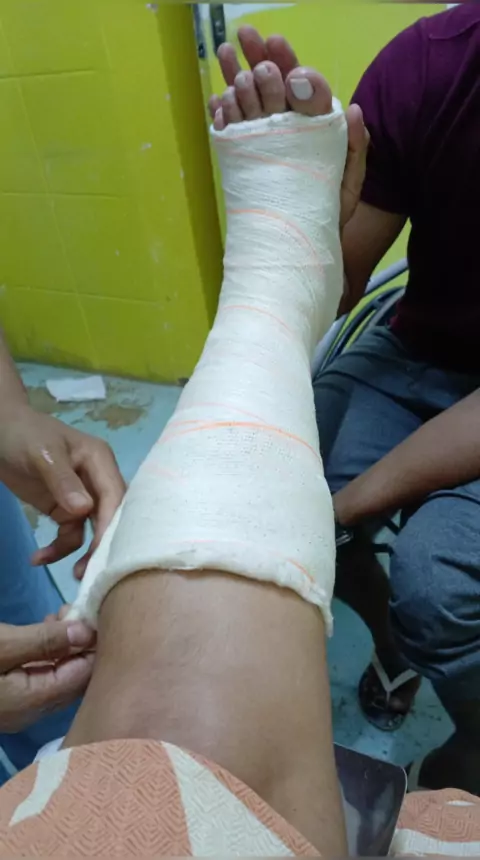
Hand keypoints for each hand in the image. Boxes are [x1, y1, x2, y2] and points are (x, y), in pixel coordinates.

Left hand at [0, 407, 125, 578]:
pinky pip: (70, 535)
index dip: (111, 524)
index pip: (115, 496)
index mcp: (100, 461)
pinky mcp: (65, 509)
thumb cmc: (24, 434)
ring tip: (72, 575)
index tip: (101, 552)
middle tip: (90, 572)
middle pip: (110, 517)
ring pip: (92, 531)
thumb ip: (63, 480)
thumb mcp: (43, 453)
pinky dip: (57, 549)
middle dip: (103, 545)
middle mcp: (98, 480)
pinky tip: (38, 558)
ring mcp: (82, 497)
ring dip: (82, 553)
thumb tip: (84, 510)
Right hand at [0, 615, 94, 731]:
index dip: (95, 643)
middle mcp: (33, 712)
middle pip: (76, 678)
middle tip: (74, 611)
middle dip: (82, 643)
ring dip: (66, 648)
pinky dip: (50, 656)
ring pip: (60, 678)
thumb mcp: (2, 645)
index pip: (85, 675)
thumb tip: (87, 633)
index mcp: (34, 701)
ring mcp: (22, 709)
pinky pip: (43, 679)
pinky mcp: (12, 701)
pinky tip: (45, 633)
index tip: (94, 614)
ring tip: (60, 615)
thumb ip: (44, 641)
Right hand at [211, 27, 368, 229]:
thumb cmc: (333, 209)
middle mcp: (286, 126)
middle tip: (244, 37)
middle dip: (256, 57)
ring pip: (246, 102)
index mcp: (312, 123)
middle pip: (268, 83)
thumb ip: (354, 146)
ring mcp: (263, 141)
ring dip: (233, 77)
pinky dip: (220, 117)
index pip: (299, 83)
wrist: (308, 242)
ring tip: (223, 54)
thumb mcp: (351, 178)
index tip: (276, 43)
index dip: (287, 60)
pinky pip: (230, 133)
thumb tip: (351, 109)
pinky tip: (215, 102)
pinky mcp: (244, 159)